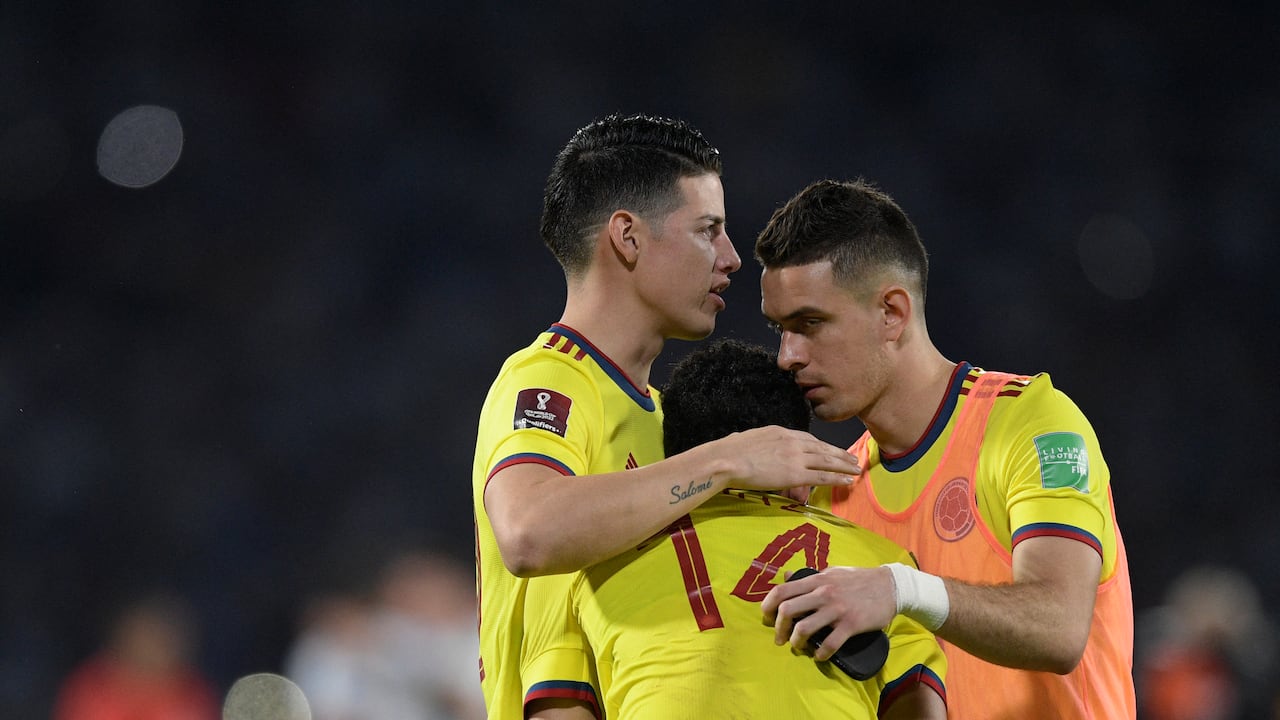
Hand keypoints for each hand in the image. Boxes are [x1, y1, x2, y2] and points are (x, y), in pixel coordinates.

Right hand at [709, 426, 858, 493]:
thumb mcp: (749, 439)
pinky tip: (847, 480)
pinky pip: (822, 476)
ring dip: (844, 465)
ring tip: (855, 469)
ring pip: (827, 461)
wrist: (727, 459)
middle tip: (852, 459)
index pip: (808, 439)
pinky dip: (837, 478)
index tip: (831, 451)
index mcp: (781, 432)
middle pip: (822, 448)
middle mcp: (792, 442)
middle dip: (839, 454)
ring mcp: (796, 457)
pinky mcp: (795, 474)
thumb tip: (754, 447)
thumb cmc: (730, 451)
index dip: (823, 446)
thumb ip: (759, 443)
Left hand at [761, 565, 896, 660]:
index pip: (782, 590)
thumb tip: (786, 576)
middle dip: (778, 627)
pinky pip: (830, 644)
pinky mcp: (851, 625)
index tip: (765, 616)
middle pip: (787, 610)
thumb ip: (810, 576)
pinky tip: (819, 656)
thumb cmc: (859, 578)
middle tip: (780, 638)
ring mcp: (837, 609)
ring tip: (798, 647)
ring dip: (796, 642)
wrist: (890, 586)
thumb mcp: (832, 571)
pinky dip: (820, 654)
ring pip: (804, 628)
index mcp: (817, 579)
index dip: (768, 605)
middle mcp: (823, 593)